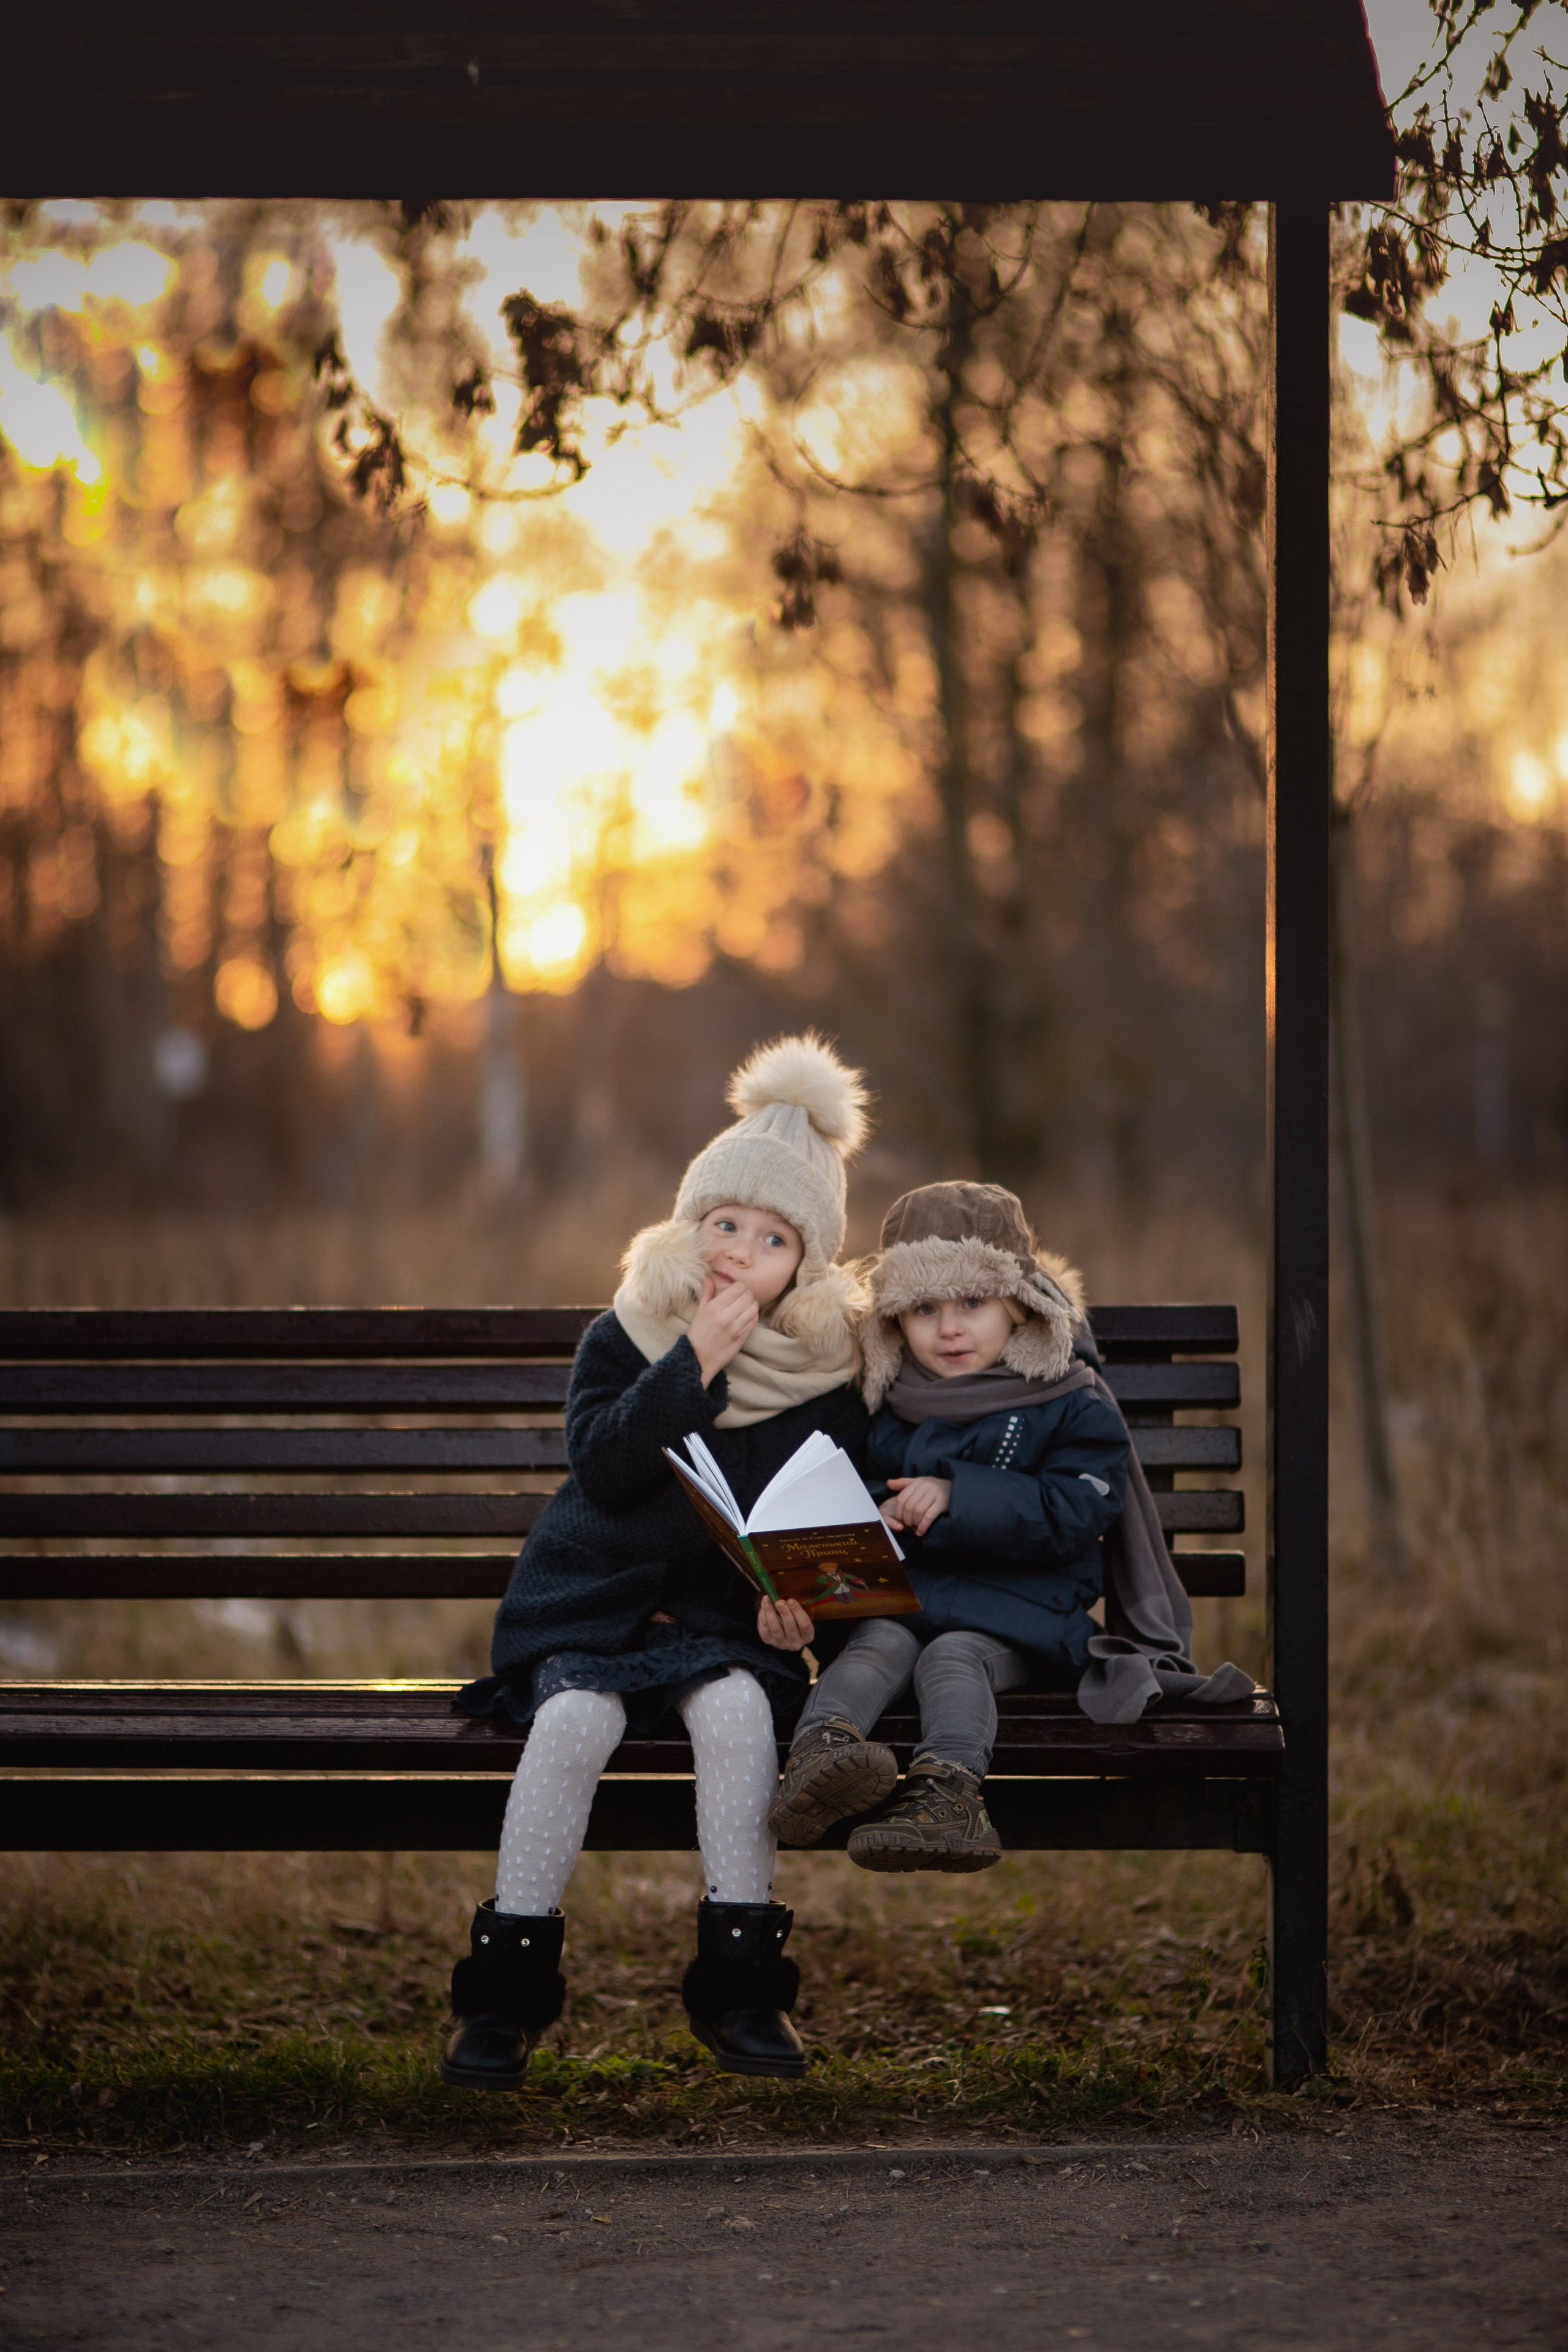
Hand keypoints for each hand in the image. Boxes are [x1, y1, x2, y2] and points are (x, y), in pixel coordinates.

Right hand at [688, 1270, 758, 1384]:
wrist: (699, 1358)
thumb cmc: (698, 1333)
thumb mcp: (700, 1311)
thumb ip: (707, 1293)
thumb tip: (710, 1277)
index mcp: (713, 1308)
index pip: (737, 1289)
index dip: (741, 1286)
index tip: (738, 1289)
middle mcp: (725, 1317)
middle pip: (748, 1297)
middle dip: (748, 1294)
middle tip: (744, 1297)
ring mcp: (735, 1329)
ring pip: (754, 1308)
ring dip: (752, 1305)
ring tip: (746, 1307)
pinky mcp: (742, 1338)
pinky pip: (754, 1321)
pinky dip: (753, 1316)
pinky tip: (747, 1316)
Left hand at [757, 1595, 814, 1650]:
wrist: (784, 1632)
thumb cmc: (795, 1619)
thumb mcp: (800, 1615)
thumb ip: (796, 1608)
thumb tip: (784, 1595)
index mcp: (807, 1636)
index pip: (805, 1625)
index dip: (798, 1612)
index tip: (791, 1600)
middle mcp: (795, 1643)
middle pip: (790, 1628)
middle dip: (784, 1613)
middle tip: (779, 1601)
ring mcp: (781, 1644)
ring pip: (776, 1630)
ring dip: (771, 1613)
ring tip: (768, 1601)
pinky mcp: (769, 1641)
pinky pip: (765, 1630)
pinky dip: (763, 1617)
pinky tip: (764, 1606)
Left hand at [882, 1476, 951, 1537]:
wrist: (956, 1490)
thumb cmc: (935, 1488)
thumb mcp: (920, 1483)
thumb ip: (904, 1483)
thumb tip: (888, 1483)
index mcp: (918, 1482)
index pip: (902, 1498)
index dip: (899, 1511)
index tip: (900, 1519)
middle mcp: (926, 1486)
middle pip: (909, 1506)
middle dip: (907, 1519)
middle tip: (909, 1525)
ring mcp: (935, 1493)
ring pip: (918, 1511)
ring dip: (915, 1523)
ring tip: (916, 1527)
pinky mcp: (943, 1502)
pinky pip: (929, 1516)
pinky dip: (923, 1526)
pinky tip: (921, 1532)